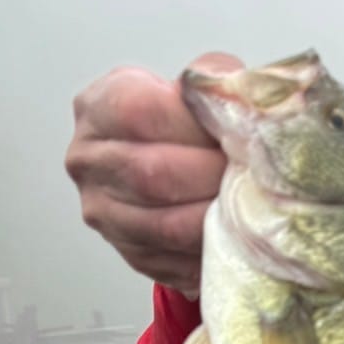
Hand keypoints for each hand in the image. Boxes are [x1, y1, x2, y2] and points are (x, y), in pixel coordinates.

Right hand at [64, 52, 241, 297]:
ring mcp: (103, 212)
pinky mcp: (131, 253)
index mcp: (97, 108)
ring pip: (165, 225)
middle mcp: (88, 161)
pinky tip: (237, 237)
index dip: (195, 126)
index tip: (237, 133)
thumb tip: (239, 97)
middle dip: (213, 176)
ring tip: (252, 206)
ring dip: (217, 218)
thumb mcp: (191, 90)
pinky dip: (213, 250)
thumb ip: (210, 83)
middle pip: (153, 175)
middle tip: (255, 176)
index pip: (139, 113)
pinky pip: (176, 260)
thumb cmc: (182, 125)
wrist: (164, 168)